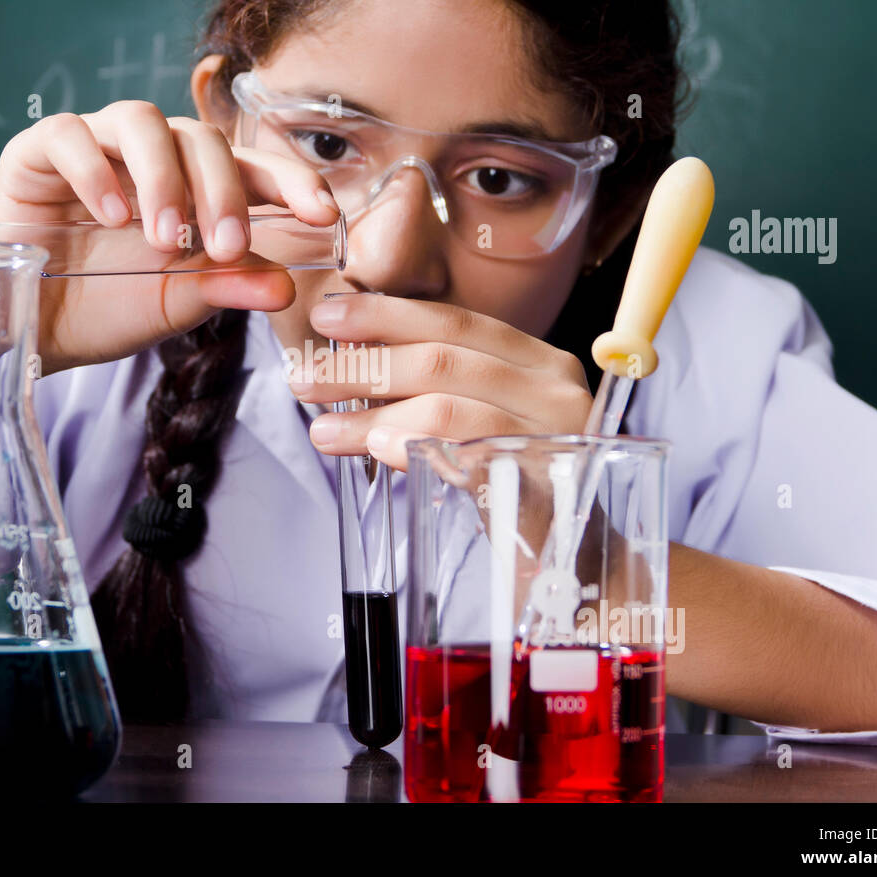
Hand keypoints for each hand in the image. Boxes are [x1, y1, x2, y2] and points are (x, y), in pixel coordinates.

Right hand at [0, 103, 340, 373]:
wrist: (32, 332)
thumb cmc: (108, 309)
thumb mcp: (177, 304)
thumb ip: (228, 287)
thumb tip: (287, 286)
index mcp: (195, 187)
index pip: (252, 166)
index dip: (292, 181)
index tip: (322, 214)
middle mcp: (150, 157)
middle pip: (201, 139)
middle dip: (224, 191)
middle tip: (226, 248)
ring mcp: (96, 147)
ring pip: (141, 121)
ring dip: (163, 178)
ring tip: (164, 239)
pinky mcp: (37, 152)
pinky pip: (68, 133)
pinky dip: (94, 170)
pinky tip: (110, 216)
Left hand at [292, 293, 593, 469]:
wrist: (572, 560)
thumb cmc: (515, 484)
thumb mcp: (484, 419)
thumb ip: (436, 383)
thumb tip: (351, 352)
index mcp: (538, 362)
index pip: (455, 322)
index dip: (386, 316)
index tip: (327, 317)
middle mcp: (554, 390)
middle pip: (443, 360)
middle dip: (363, 366)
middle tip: (304, 379)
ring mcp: (552, 437)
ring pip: (445, 407)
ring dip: (372, 416)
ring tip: (322, 430)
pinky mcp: (540, 487)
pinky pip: (467, 457)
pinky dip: (415, 446)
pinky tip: (377, 450)